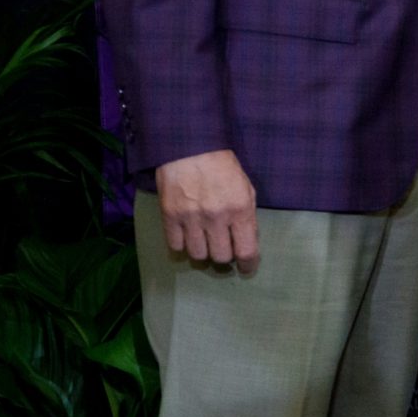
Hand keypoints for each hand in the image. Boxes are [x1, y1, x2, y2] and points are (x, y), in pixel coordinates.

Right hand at [155, 149, 258, 273]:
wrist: (191, 147)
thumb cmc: (223, 166)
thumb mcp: (246, 187)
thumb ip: (246, 214)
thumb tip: (245, 240)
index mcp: (240, 209)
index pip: (246, 250)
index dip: (248, 265)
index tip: (246, 269)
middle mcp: (216, 217)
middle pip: (220, 257)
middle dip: (225, 257)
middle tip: (224, 249)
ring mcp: (191, 219)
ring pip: (197, 255)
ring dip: (203, 252)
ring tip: (205, 242)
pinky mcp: (170, 217)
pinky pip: (175, 247)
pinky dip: (182, 247)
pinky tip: (187, 238)